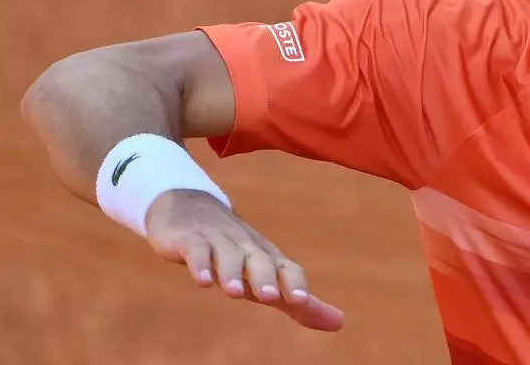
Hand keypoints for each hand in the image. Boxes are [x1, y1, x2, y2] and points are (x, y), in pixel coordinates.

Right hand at [144, 188, 344, 330]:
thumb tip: (340, 323)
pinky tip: (202, 280)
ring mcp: (217, 240)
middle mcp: (246, 246)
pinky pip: (196, 249)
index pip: (287, 267)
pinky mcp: (189, 239)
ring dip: (231, 272)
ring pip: (228, 254)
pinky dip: (199, 263)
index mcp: (267, 256)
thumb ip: (300, 304)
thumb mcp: (267, 277)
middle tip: (269, 297)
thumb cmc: (237, 252)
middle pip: (259, 260)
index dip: (293, 282)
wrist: (188, 207)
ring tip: (233, 292)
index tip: (301, 300)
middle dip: (265, 277)